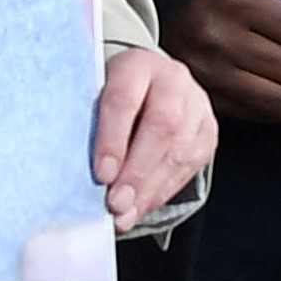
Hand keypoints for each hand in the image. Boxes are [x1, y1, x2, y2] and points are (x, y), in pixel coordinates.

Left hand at [88, 46, 215, 228]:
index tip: (101, 175)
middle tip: (116, 203)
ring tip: (126, 215)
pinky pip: (192, 165)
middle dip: (137, 171)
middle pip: (162, 126)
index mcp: (136, 64)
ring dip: (151, 188)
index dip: (112, 139)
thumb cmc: (110, 98)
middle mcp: (173, 80)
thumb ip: (87, 125)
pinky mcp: (209, 130)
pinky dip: (164, 191)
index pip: (124, 100)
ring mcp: (197, 105)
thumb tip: (71, 174)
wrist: (149, 84)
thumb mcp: (93, 96)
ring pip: (180, 149)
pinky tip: (143, 206)